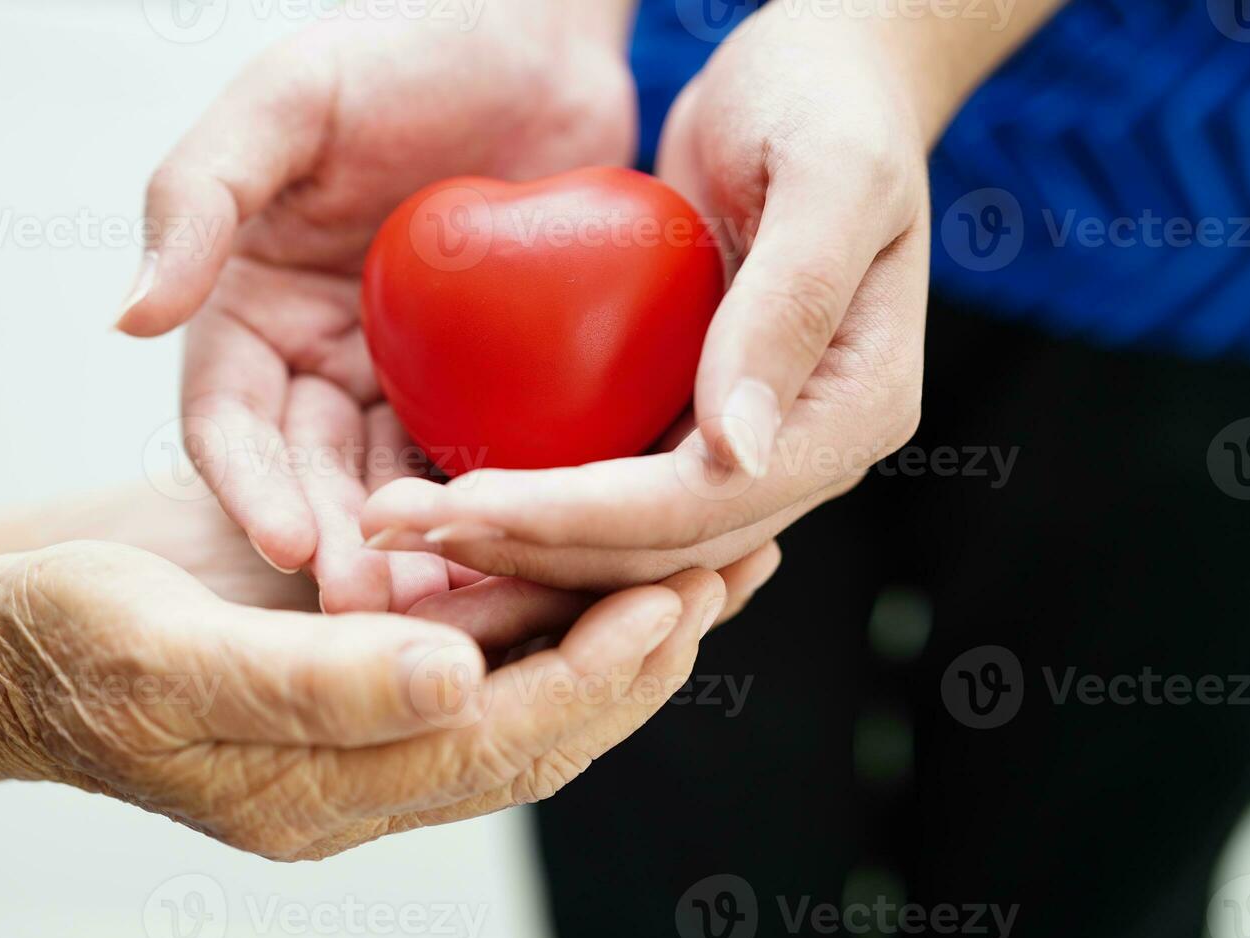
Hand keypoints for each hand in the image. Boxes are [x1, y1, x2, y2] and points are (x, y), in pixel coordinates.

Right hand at [0, 542, 724, 860]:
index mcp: (323, 788)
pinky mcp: (361, 668)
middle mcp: (365, 771)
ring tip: (710, 560)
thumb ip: (308, 684)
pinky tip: (599, 554)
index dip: (593, 674)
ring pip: (530, 690)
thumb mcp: (165, 654)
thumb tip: (454, 683)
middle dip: (644, 655)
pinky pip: (486, 650)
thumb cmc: (59, 644)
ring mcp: (367, 723)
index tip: (674, 598)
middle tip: (737, 569)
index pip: (500, 742)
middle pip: (542, 727)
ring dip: (621, 629)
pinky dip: (554, 605)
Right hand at [116, 0, 638, 613]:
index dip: (250, 487)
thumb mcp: (287, 99)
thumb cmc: (404, 44)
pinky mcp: (491, 389)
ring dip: (417, 555)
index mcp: (248, 312)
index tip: (284, 544)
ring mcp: (407, 383)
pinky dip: (500, 514)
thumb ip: (197, 197)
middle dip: (337, 548)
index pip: (230, 422)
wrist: (539, 34)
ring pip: (400, 492)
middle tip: (371, 612)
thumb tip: (126, 317)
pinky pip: (490, 464)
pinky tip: (526, 560)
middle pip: (315, 479)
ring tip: (446, 613)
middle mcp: (320, 363)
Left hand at [360, 6, 935, 589]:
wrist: (819, 76)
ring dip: (509, 544)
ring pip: (619, 542)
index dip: (575, 519)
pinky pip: (603, 488)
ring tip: (397, 525)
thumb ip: (791, 306)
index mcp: (852, 416)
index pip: (700, 503)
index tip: (461, 507)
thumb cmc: (827, 101)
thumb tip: (739, 450)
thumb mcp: (829, 176)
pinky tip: (443, 488)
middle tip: (396, 528)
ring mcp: (745, 449)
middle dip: (521, 549)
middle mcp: (800, 454)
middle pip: (652, 549)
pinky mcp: (688, 423)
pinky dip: (526, 501)